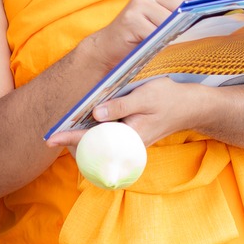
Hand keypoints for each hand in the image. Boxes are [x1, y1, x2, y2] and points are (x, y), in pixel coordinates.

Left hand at [49, 77, 211, 147]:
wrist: (191, 107)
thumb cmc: (169, 99)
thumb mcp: (146, 96)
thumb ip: (121, 106)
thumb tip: (97, 113)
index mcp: (131, 136)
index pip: (95, 140)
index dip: (72, 138)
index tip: (52, 138)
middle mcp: (128, 144)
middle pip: (94, 147)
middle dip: (73, 142)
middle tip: (52, 136)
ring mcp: (129, 142)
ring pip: (100, 144)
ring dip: (82, 138)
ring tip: (62, 134)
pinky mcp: (130, 137)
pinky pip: (108, 139)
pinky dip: (95, 135)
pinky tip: (83, 127)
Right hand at [82, 0, 219, 65]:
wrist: (109, 47)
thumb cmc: (142, 34)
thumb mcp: (163, 17)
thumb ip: (183, 11)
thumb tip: (218, 14)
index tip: (235, 1)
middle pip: (185, 5)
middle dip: (202, 20)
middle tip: (221, 33)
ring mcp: (140, 2)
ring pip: (173, 22)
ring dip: (185, 36)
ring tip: (197, 48)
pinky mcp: (132, 19)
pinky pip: (159, 35)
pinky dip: (168, 45)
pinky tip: (175, 54)